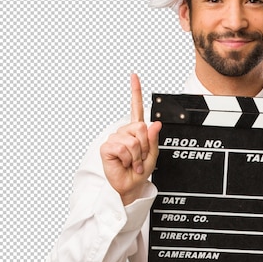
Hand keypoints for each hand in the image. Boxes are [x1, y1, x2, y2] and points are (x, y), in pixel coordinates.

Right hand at [100, 73, 161, 204]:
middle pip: (141, 128)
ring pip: (133, 140)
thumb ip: (154, 140)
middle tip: (140, 157)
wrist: (129, 185)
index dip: (135, 91)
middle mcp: (124, 132)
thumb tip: (155, 124)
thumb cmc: (139, 171)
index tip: (134, 76)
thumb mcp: (152, 155)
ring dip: (137, 156)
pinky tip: (124, 163)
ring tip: (132, 162)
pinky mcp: (107, 147)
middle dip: (145, 146)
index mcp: (135, 131)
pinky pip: (123, 148)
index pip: (135, 108)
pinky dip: (128, 159)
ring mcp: (115, 138)